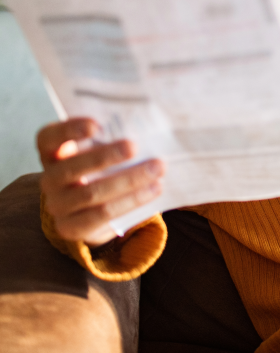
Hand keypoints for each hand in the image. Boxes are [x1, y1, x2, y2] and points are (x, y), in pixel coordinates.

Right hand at [38, 118, 163, 247]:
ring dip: (128, 180)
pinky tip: (154, 188)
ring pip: (91, 193)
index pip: (49, 138)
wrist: (96, 208)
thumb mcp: (102, 149)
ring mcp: (58, 205)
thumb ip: (114, 137)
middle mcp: (49, 178)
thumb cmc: (104, 167)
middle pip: (72, 167)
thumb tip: (147, 126)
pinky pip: (102, 215)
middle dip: (106, 156)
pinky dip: (132, 201)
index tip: (97, 125)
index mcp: (52, 152)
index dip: (70, 130)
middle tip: (134, 146)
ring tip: (157, 168)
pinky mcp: (72, 227)